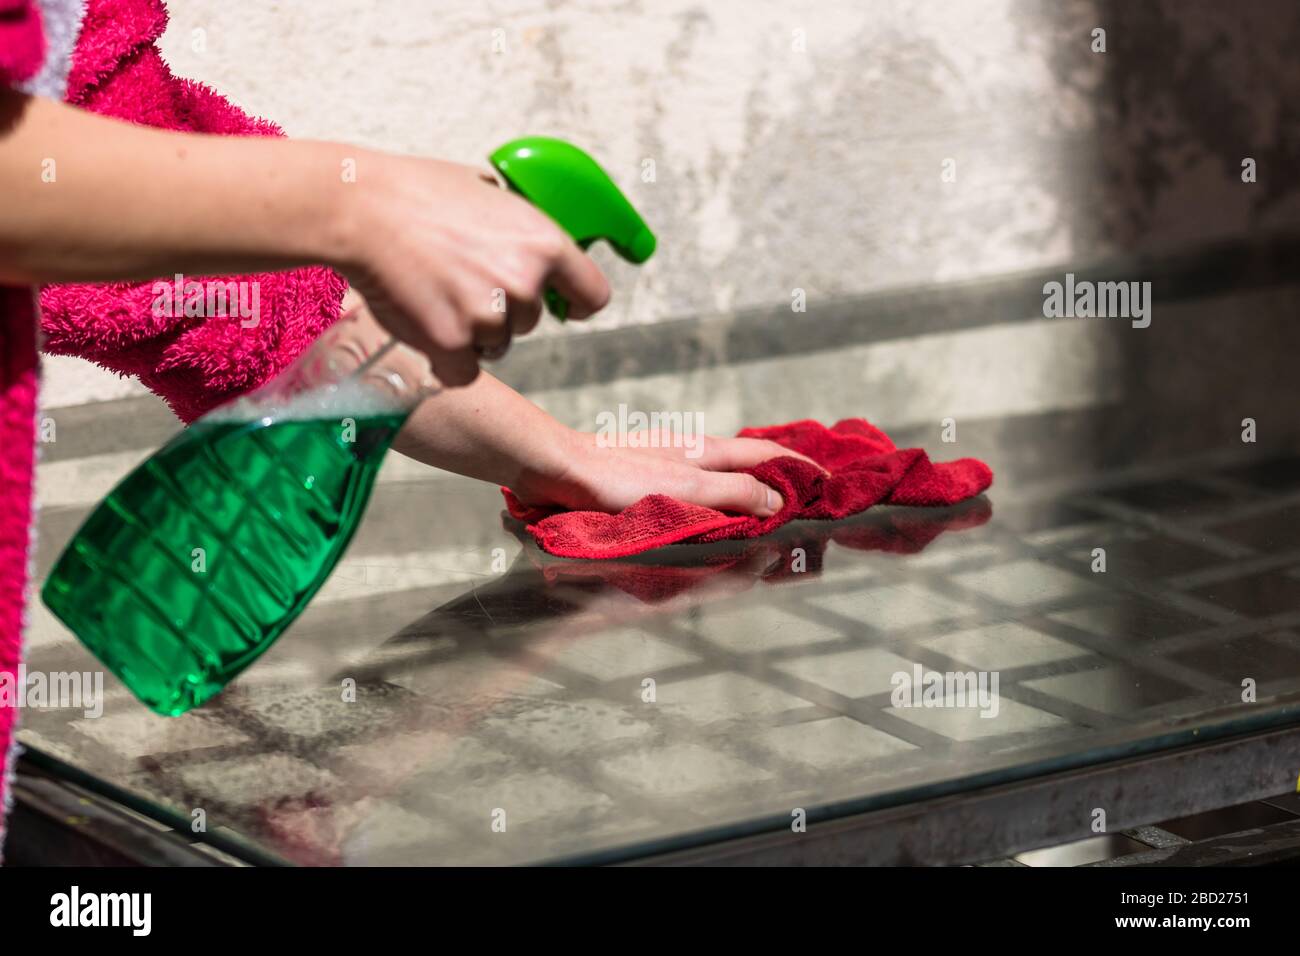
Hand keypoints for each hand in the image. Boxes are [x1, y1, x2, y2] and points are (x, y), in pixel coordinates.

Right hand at [338, 154, 608, 385]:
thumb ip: (518, 224)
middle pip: (530, 322)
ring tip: (434, 290)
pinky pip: (461, 371)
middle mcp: (525, 283)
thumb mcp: (487, 191)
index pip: (593, 294)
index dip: (577, 304)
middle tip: (458, 279)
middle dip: (502, 310)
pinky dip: (444, 359)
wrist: (361, 209)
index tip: (565, 308)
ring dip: (471, 332)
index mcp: (545, 243)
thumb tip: (528, 238)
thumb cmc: (416, 192)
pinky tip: (423, 324)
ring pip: (495, 345)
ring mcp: (489, 316)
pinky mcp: (452, 343)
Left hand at [511, 431, 826, 517]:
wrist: (558, 468)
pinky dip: (718, 491)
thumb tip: (781, 499)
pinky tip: (711, 503)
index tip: (830, 481)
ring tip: (770, 501)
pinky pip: (697, 481)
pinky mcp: (644, 474)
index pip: (767, 455)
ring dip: (750, 482)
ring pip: (722, 470)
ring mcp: (667, 461)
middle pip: (749, 460)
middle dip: (780, 473)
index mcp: (707, 451)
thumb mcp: (687, 489)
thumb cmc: (618, 479)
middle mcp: (691, 452)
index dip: (800, 467)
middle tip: (808, 493)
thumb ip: (734, 494)